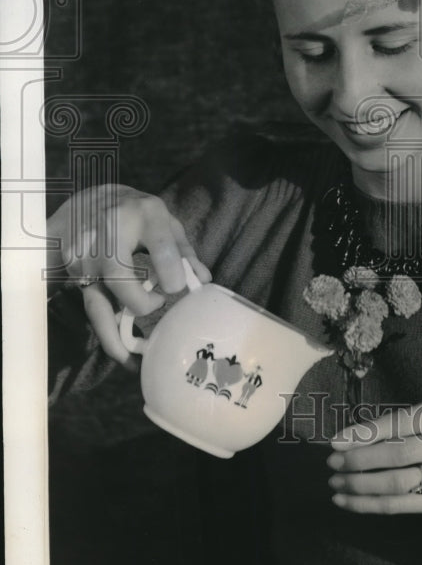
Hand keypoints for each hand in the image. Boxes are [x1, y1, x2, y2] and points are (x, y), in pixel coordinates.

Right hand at [47, 184, 210, 363]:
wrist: (84, 203)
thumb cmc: (134, 212)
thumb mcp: (163, 220)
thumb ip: (183, 250)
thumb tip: (204, 281)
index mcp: (142, 214)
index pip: (158, 243)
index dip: (170, 269)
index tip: (177, 288)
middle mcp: (108, 234)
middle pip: (117, 275)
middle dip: (138, 302)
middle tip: (157, 306)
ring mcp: (85, 256)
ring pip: (97, 300)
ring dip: (114, 335)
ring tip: (132, 361)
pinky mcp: (74, 275)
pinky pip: (92, 307)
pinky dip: (106, 331)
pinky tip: (121, 352)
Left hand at [326, 394, 421, 527]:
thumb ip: (393, 427)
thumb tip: (344, 442)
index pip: (401, 421)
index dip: (366, 432)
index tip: (336, 442)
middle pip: (398, 453)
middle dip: (359, 460)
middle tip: (332, 463)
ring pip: (396, 483)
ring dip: (359, 485)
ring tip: (336, 483)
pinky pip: (398, 505)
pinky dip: (368, 505)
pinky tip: (347, 501)